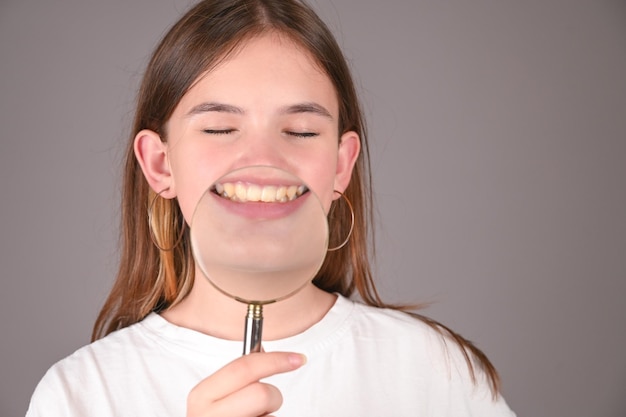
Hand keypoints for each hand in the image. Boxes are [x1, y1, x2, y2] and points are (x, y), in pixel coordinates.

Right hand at [187, 351, 306, 416]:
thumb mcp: (216, 395)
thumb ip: (238, 375)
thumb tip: (264, 351)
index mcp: (203, 395)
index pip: (243, 368)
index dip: (275, 360)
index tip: (297, 358)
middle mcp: (209, 415)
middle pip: (261, 393)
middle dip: (273, 396)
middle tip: (269, 403)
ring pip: (270, 416)